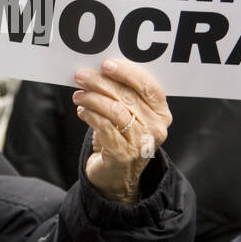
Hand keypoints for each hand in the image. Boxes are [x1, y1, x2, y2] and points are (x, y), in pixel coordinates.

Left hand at [72, 58, 170, 205]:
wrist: (116, 177)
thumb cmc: (120, 138)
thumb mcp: (128, 115)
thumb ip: (121, 94)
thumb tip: (98, 71)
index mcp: (161, 113)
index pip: (149, 87)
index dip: (127, 73)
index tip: (106, 64)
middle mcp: (155, 128)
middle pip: (127, 96)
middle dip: (101, 82)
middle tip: (81, 75)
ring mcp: (141, 142)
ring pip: (114, 110)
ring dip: (92, 98)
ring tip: (79, 95)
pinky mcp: (123, 155)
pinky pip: (103, 127)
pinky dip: (90, 115)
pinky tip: (82, 111)